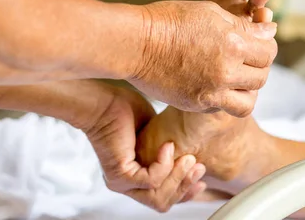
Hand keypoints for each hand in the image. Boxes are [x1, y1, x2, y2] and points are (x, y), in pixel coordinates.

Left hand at [83, 84, 206, 210]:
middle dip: (185, 186)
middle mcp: (126, 185)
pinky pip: (151, 180)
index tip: (201, 180)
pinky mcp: (119, 175)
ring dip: (178, 177)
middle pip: (163, 203)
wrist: (103, 102)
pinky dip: (164, 164)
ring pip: (158, 197)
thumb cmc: (125, 111)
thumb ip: (170, 150)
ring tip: (187, 157)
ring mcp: (121, 183)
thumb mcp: (157, 134)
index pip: (162, 198)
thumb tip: (192, 156)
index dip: (184, 192)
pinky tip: (168, 146)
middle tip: (198, 166)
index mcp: (134, 178)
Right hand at [129, 0, 276, 117]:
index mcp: (232, 45)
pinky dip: (224, 100)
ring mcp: (210, 93)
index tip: (258, 43)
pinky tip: (215, 85)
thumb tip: (268, 32)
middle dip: (258, 67)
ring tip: (236, 79)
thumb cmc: (167, 21)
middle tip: (247, 59)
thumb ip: (241, 26)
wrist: (134, 44)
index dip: (266, 46)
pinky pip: (222, 109)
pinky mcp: (195, 104)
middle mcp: (225, 73)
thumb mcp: (209, 13)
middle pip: (261, 77)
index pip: (268, 52)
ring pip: (247, 103)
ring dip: (246, 91)